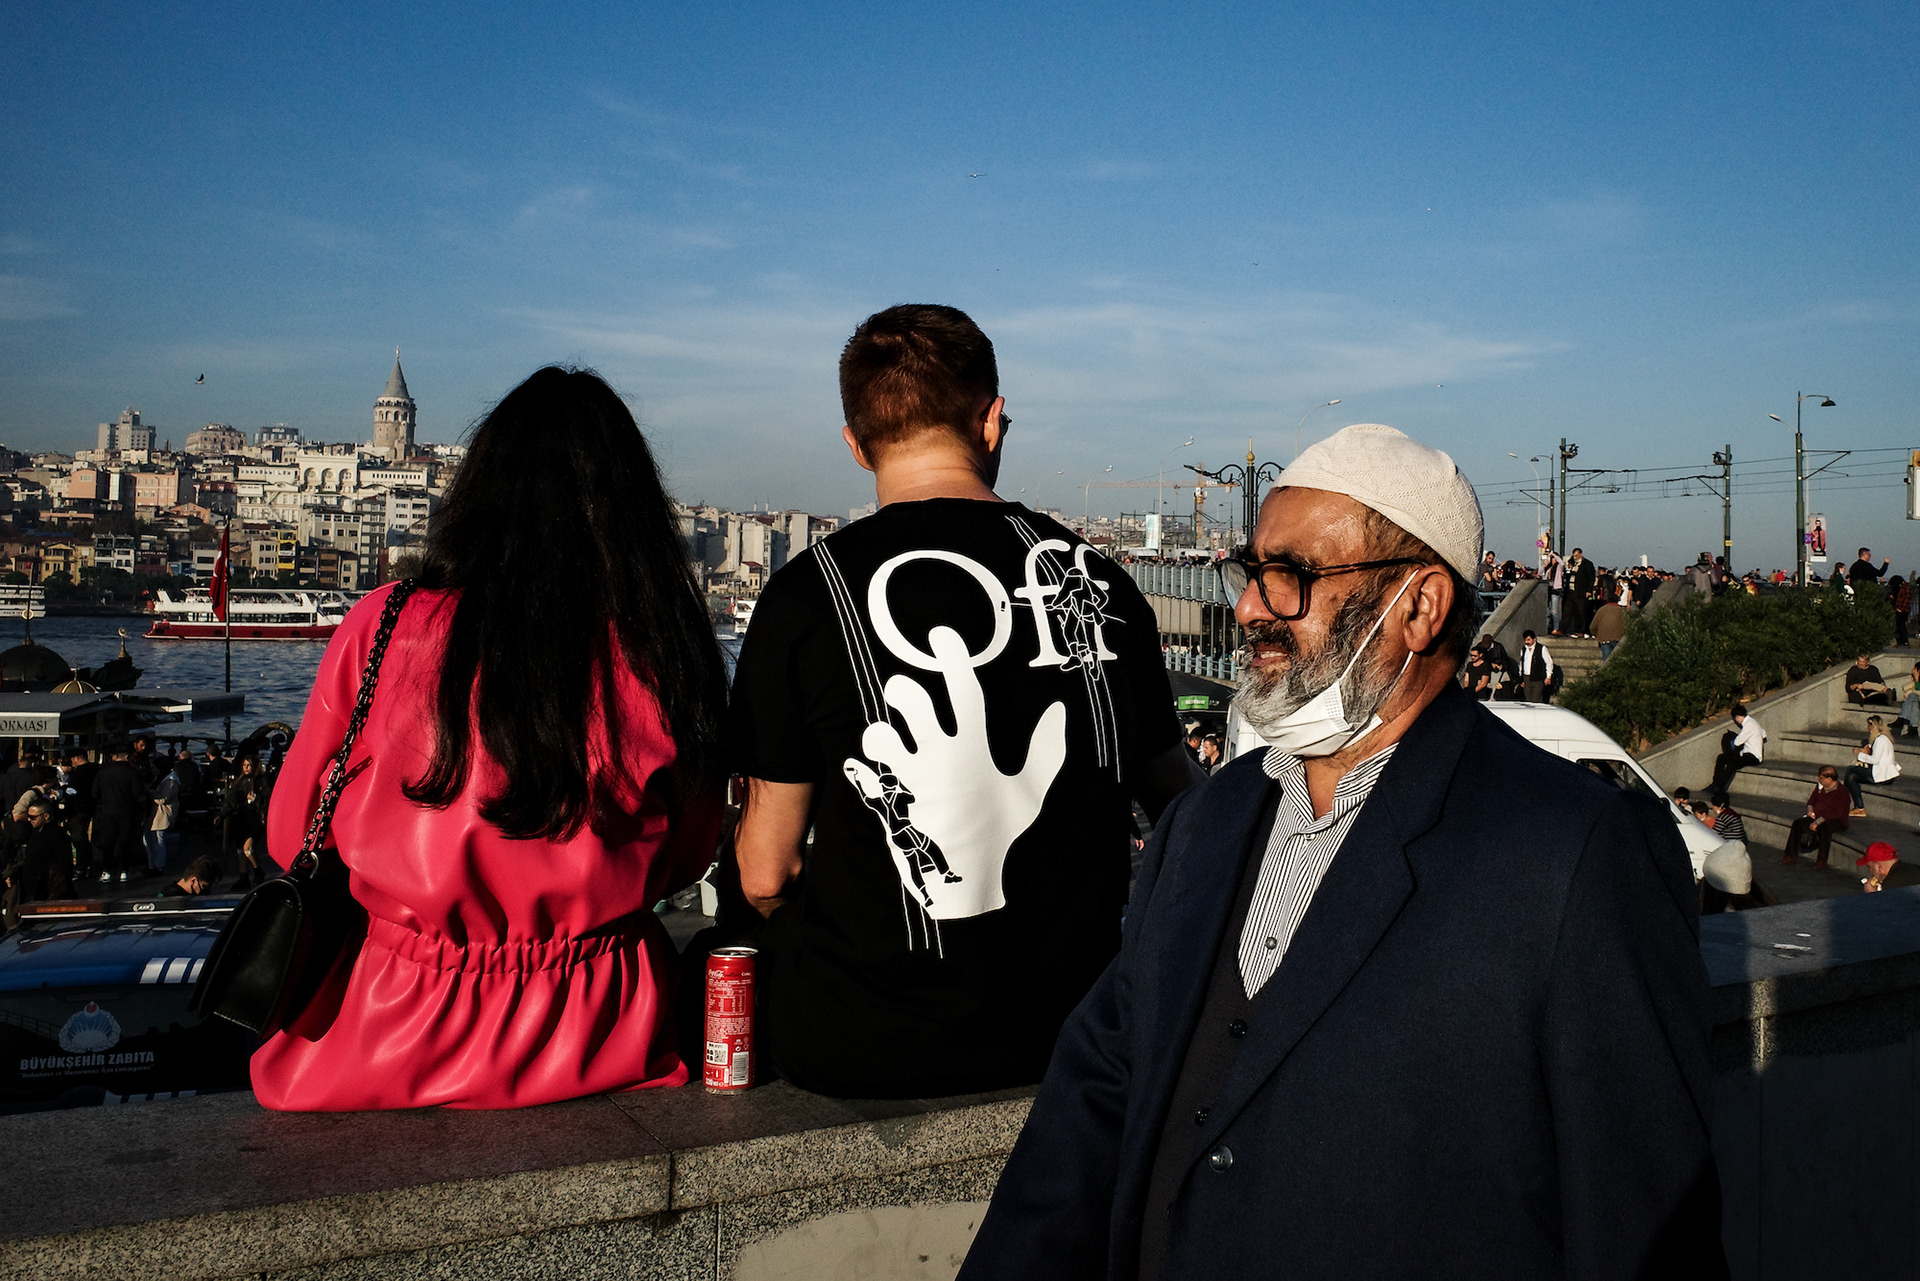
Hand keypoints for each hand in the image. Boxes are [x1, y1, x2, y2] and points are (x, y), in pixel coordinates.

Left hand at [860, 626, 1067, 919]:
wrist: (966, 883)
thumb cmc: (1000, 833)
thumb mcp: (1031, 794)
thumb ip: (1046, 751)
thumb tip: (1060, 710)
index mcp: (974, 754)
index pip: (965, 696)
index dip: (955, 661)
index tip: (941, 636)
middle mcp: (941, 763)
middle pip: (915, 709)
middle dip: (905, 691)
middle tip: (901, 688)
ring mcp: (912, 785)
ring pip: (882, 742)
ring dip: (879, 735)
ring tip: (883, 738)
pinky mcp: (891, 807)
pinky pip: (865, 782)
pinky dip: (860, 774)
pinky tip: (863, 772)